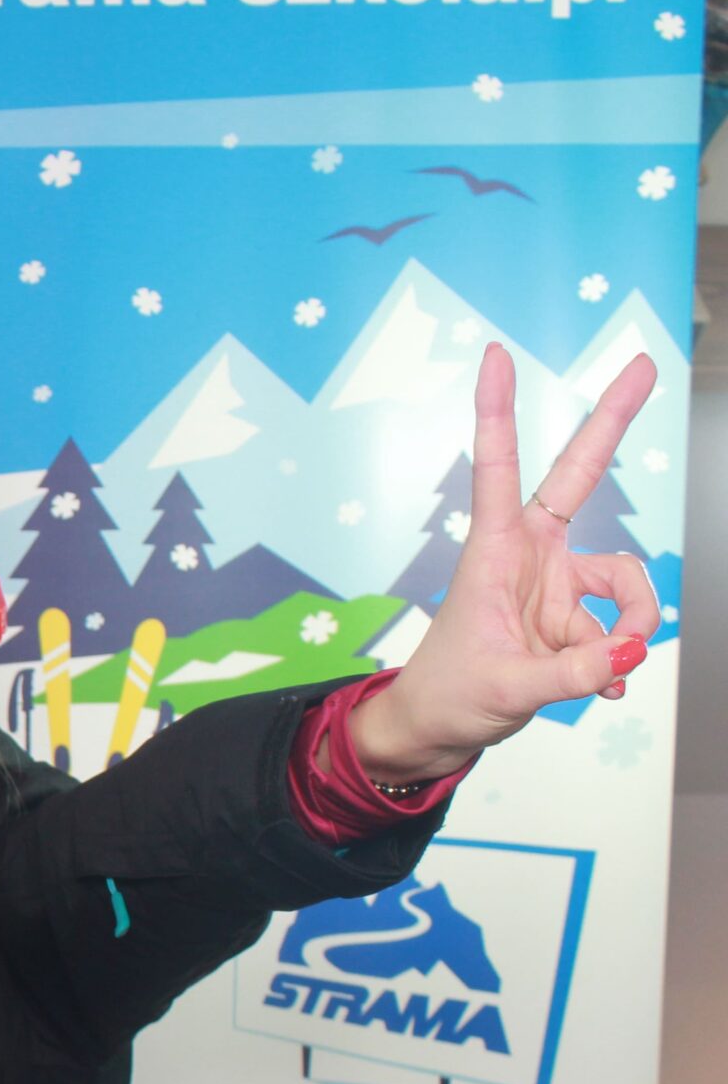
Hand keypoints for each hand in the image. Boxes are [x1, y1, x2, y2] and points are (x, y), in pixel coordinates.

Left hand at [355, 342, 662, 782]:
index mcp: (494, 551)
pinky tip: (604, 689)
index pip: (498, 467)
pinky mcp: (576, 617)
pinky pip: (623, 629)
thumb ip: (573, 674)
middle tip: (642, 363)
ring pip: (626, 584)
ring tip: (606, 672)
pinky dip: (620, 661)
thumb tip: (633, 652)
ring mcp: (556, 585)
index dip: (498, 411)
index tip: (496, 354)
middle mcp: (531, 556)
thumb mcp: (508, 689)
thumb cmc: (451, 695)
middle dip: (612, 421)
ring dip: (631, 626)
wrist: (440, 729)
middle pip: (580, 476)